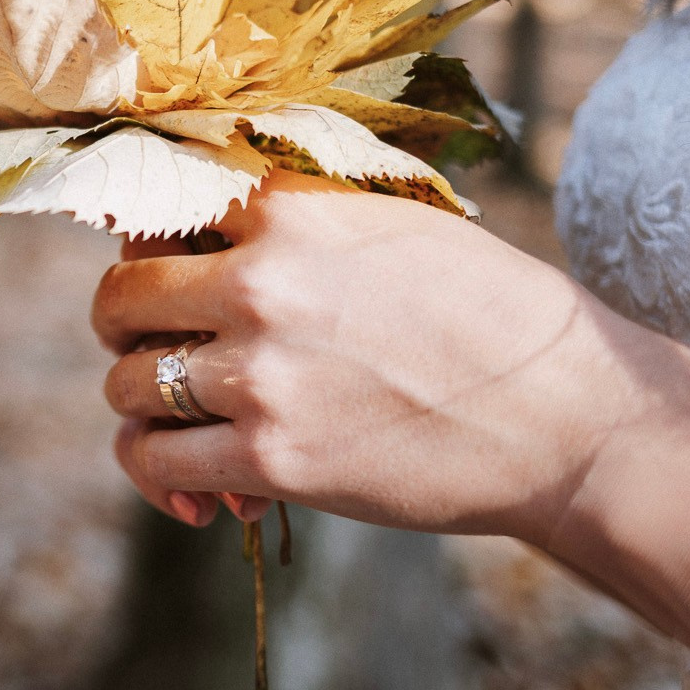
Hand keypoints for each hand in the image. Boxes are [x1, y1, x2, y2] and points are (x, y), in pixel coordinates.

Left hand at [93, 171, 689, 545]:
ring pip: (127, 384)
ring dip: (142, 404)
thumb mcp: (397, 225)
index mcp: (293, 210)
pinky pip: (156, 458)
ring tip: (179, 419)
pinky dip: (157, 473)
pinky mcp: (270, 456)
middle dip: (125, 326)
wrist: (568, 417)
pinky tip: (192, 486)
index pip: (162, 203)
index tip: (159, 268)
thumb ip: (304, 221)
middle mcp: (262, 280)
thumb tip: (215, 237)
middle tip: (153, 346)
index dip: (149, 241)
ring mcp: (261, 372)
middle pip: (121, 294)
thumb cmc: (494, 317)